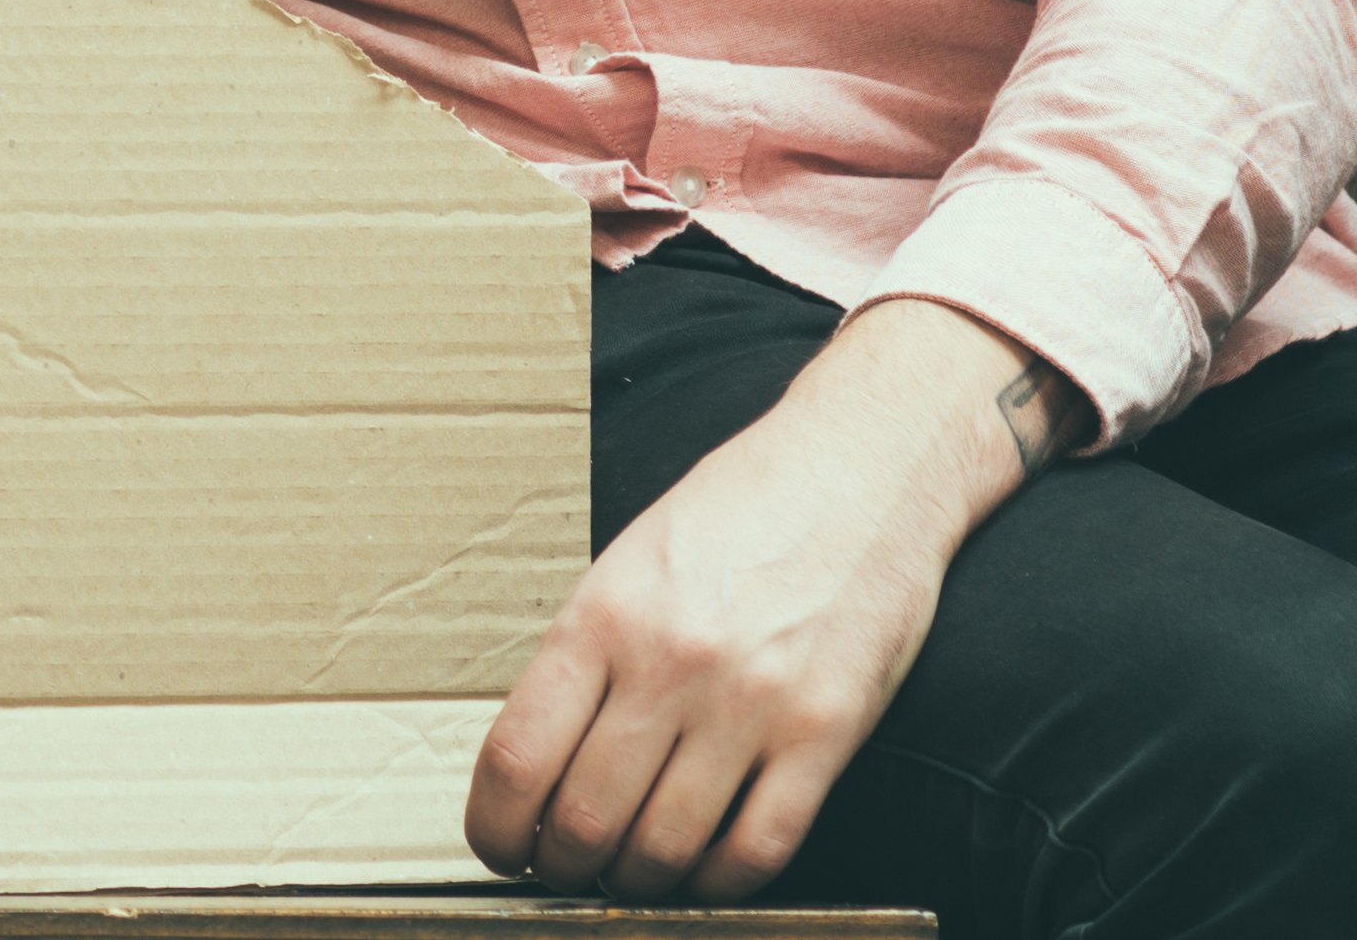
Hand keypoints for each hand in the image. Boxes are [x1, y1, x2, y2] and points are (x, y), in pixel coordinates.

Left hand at [469, 295, 1062, 900]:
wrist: (859, 470)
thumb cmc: (737, 512)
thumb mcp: (628, 563)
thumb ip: (587, 656)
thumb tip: (541, 761)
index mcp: (600, 613)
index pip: (518, 755)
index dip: (497, 827)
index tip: (500, 848)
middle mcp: (669, 663)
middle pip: (587, 819)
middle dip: (566, 867)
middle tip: (567, 872)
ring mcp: (751, 703)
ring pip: (668, 850)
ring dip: (640, 886)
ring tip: (632, 878)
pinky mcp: (827, 734)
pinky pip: (761, 849)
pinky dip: (724, 885)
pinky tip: (707, 875)